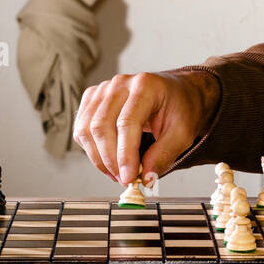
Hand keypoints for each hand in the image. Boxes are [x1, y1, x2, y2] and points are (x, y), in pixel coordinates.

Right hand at [72, 70, 219, 185]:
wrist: (177, 93)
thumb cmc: (180, 108)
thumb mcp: (182, 134)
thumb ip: (163, 155)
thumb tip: (144, 179)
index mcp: (145, 86)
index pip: (126, 123)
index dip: (124, 154)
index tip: (128, 178)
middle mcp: (120, 83)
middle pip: (101, 126)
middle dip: (110, 160)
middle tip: (124, 180)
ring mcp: (103, 89)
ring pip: (86, 129)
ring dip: (98, 158)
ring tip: (116, 173)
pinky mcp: (93, 99)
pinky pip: (81, 128)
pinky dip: (90, 150)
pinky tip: (107, 160)